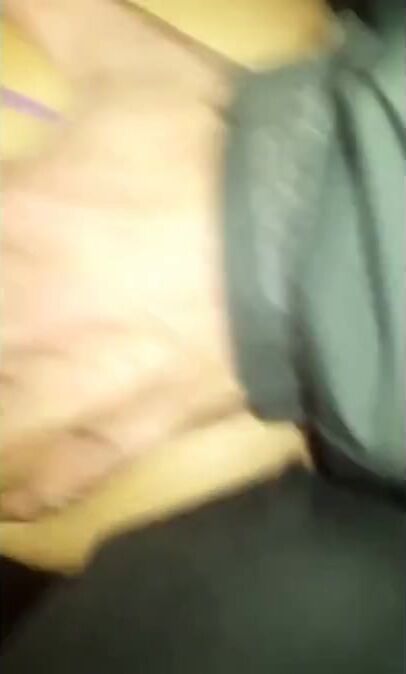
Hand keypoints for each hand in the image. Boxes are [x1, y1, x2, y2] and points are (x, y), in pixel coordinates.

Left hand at [1, 1, 241, 518]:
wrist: (309, 243)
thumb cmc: (216, 153)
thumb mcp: (131, 65)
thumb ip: (56, 17)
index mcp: (16, 225)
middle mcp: (26, 317)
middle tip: (4, 311)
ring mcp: (77, 385)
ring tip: (1, 393)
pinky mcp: (134, 428)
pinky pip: (67, 479)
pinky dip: (31, 494)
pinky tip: (12, 502)